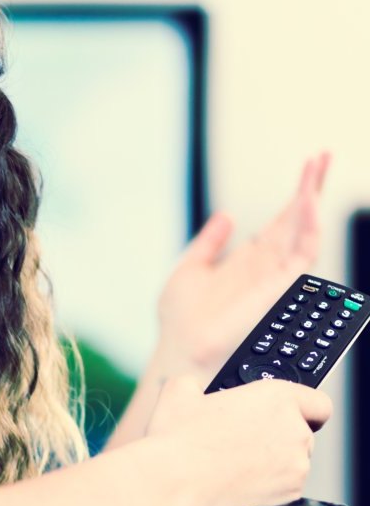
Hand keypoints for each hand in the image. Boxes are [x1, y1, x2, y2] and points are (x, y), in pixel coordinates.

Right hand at [145, 375, 331, 505]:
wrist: (169, 484)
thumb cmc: (175, 438)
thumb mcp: (178, 392)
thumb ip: (198, 383)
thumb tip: (197, 388)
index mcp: (277, 398)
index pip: (319, 402)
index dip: (305, 409)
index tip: (288, 416)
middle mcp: (294, 431)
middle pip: (303, 433)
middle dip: (278, 438)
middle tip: (242, 442)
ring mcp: (295, 467)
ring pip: (293, 463)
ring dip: (273, 464)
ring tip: (233, 465)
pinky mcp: (289, 496)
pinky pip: (285, 488)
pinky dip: (267, 487)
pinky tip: (235, 483)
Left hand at [154, 152, 330, 379]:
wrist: (182, 350)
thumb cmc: (182, 322)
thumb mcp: (190, 270)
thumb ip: (209, 243)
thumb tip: (227, 216)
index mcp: (250, 260)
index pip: (281, 221)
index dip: (296, 194)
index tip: (308, 164)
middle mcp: (268, 267)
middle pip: (298, 221)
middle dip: (311, 187)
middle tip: (322, 155)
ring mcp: (276, 277)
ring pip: (305, 233)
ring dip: (312, 201)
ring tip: (316, 169)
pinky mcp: (280, 288)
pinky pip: (303, 254)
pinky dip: (309, 227)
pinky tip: (306, 202)